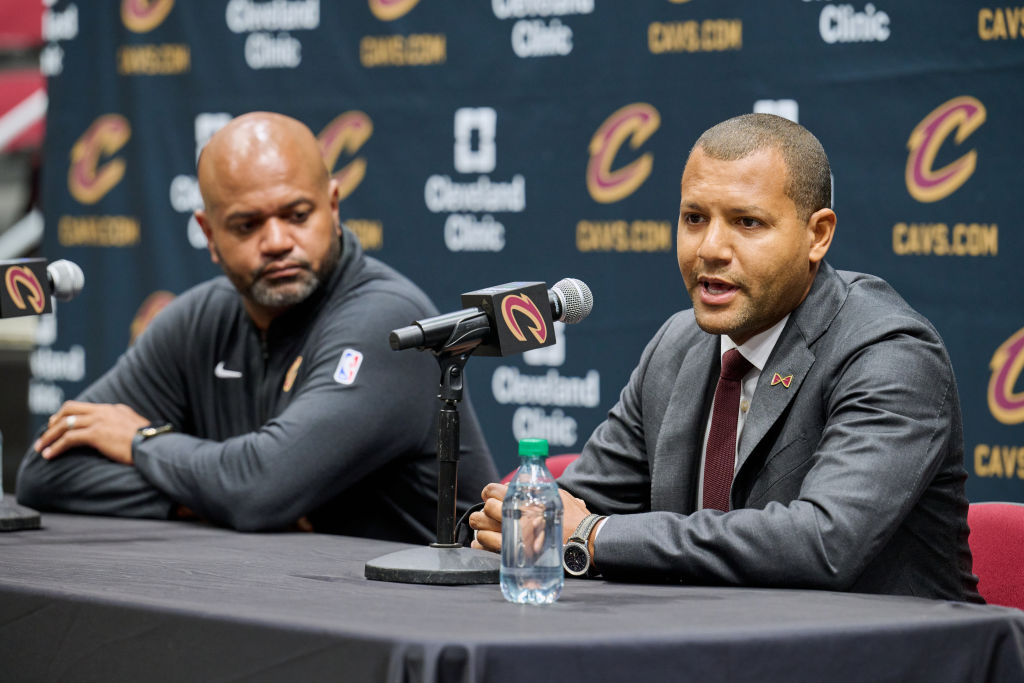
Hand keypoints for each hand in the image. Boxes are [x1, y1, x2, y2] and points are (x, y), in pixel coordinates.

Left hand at [34, 400, 150, 464]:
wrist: (155, 446)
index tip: (60, 425)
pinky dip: (56, 446)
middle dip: (54, 421)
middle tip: (47, 434)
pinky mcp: (96, 434)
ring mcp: (99, 421)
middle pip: (70, 409)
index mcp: (114, 409)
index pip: (85, 407)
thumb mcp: (137, 430)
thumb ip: (125, 427)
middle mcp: (104, 411)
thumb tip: (119, 435)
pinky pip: (69, 438)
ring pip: (65, 424)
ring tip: (41, 448)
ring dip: (50, 436)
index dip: (68, 416)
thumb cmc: (150, 443)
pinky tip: (50, 455)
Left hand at [469, 483, 592, 552]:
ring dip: (481, 526)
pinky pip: (485, 547)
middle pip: (486, 508)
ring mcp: (513, 535)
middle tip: (490, 512)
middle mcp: (516, 516)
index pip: (493, 490)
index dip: (489, 492)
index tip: (491, 495)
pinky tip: (485, 541)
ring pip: (481, 528)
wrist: (582, 540)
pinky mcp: (513, 552)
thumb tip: (522, 481)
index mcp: (524, 500)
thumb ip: (536, 487)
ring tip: (486, 527)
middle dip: (486, 509)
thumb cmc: (571, 516)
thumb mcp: (556, 494)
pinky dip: (481, 544)